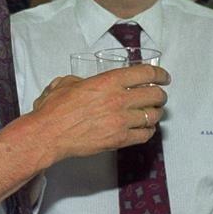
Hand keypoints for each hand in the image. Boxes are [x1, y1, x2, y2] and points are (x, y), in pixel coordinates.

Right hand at [31, 64, 169, 162]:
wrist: (49, 134)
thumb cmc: (55, 110)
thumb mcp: (67, 83)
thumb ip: (82, 81)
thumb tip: (84, 84)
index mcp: (108, 81)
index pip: (146, 74)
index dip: (160, 74)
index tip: (163, 77)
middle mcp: (119, 99)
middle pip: (155, 95)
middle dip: (160, 95)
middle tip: (158, 95)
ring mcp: (121, 121)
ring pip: (153, 115)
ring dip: (156, 113)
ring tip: (152, 113)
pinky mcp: (119, 139)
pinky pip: (145, 134)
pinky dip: (149, 130)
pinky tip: (145, 128)